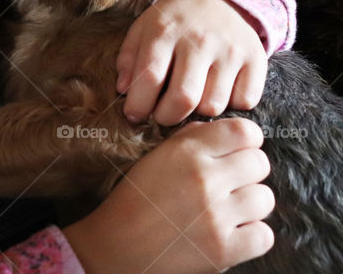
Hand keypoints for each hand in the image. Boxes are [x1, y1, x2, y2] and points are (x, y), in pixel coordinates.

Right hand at [62, 118, 274, 273]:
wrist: (116, 246)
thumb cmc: (134, 199)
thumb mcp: (153, 158)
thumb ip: (188, 140)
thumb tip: (220, 133)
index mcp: (186, 152)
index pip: (244, 131)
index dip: (246, 140)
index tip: (237, 151)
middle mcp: (204, 179)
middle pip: (260, 163)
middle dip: (248, 171)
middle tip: (230, 183)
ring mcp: (216, 216)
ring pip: (265, 198)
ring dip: (250, 204)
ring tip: (228, 209)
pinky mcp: (223, 249)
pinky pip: (264, 235)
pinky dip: (251, 234)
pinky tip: (231, 232)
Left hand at [116, 0, 267, 125]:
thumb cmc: (173, 19)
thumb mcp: (143, 29)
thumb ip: (129, 59)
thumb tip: (124, 91)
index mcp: (164, 31)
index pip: (150, 78)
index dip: (139, 105)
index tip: (134, 115)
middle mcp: (199, 40)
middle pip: (184, 99)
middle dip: (167, 117)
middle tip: (161, 115)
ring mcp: (230, 50)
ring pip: (213, 106)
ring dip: (198, 112)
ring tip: (190, 98)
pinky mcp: (256, 58)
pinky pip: (245, 102)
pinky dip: (231, 105)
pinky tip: (217, 91)